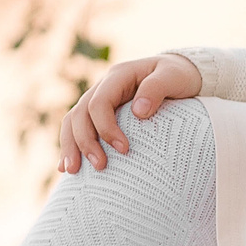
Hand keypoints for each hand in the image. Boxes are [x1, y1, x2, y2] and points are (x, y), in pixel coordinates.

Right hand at [58, 53, 201, 172]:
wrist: (178, 73)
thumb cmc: (177, 76)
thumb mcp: (173, 76)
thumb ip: (157, 88)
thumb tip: (138, 112)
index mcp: (118, 76)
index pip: (99, 102)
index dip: (106, 127)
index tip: (124, 149)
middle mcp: (103, 87)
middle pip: (80, 114)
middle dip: (85, 142)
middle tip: (100, 166)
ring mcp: (98, 100)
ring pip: (72, 121)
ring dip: (71, 146)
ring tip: (72, 171)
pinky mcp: (99, 114)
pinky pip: (77, 128)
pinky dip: (71, 146)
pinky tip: (67, 168)